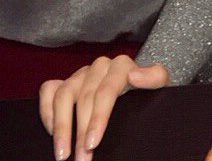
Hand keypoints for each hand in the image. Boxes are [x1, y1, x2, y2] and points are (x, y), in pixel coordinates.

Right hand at [39, 55, 168, 160]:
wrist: (139, 91)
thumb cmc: (146, 92)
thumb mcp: (159, 86)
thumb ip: (154, 77)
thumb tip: (134, 76)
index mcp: (122, 65)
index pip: (106, 91)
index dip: (98, 118)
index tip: (92, 143)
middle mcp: (100, 67)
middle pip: (84, 99)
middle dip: (80, 133)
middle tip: (81, 159)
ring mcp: (81, 73)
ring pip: (63, 95)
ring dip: (61, 128)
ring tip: (62, 154)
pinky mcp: (65, 80)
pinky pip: (49, 91)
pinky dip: (47, 112)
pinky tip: (51, 133)